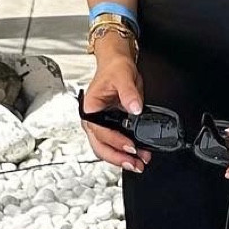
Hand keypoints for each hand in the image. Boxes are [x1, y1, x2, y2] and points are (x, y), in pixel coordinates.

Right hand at [80, 51, 149, 171]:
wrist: (117, 64)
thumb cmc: (114, 68)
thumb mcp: (123, 77)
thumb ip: (129, 93)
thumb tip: (135, 108)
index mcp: (90, 109)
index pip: (100, 131)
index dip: (116, 141)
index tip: (130, 146)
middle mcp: (93, 120)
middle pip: (101, 147)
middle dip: (118, 158)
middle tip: (135, 163)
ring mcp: (102, 125)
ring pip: (107, 149)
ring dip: (122, 158)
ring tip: (139, 163)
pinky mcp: (112, 127)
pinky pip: (116, 144)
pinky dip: (126, 151)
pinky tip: (138, 155)